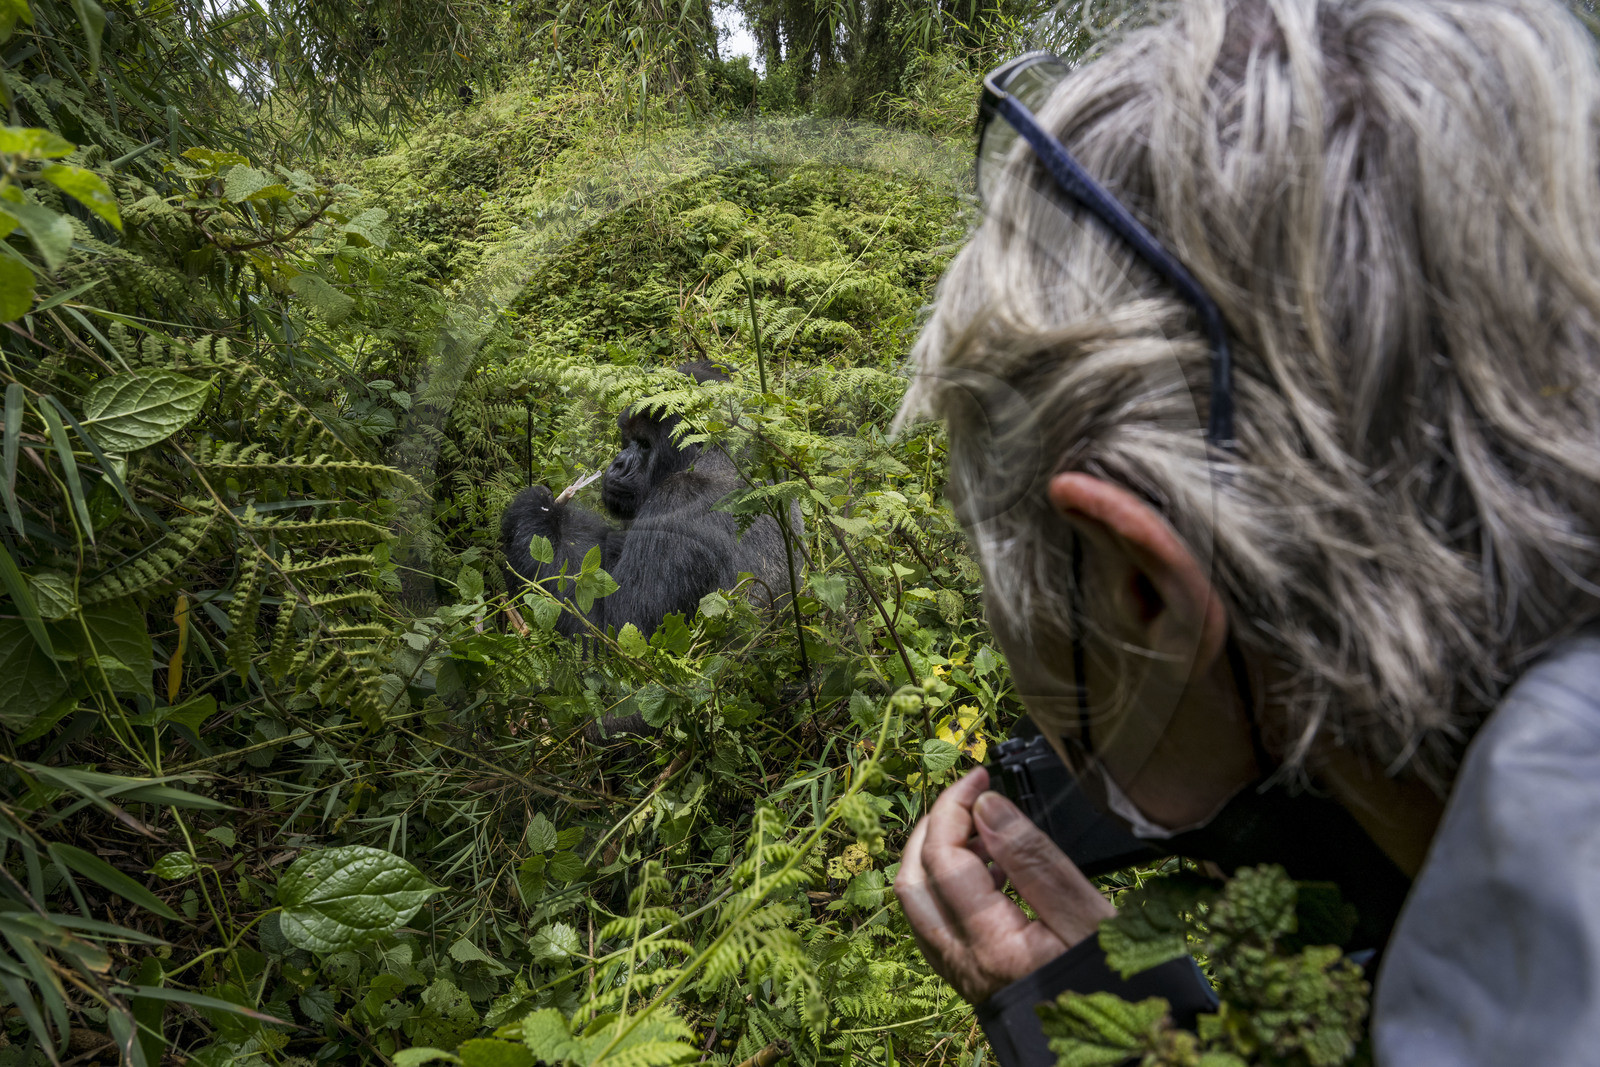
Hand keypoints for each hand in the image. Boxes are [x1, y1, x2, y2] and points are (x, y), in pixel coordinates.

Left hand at [893, 767, 1115, 1003]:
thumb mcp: (1086, 916)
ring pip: (920, 904)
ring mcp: (962, 974)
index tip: (980, 777)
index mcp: (989, 943)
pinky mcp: (972, 980)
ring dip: (939, 858)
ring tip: (988, 834)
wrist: (1118, 1051)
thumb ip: (1033, 860)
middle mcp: (962, 962)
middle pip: (912, 880)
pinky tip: (994, 874)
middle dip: (932, 828)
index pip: (943, 856)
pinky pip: (940, 923)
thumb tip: (987, 806)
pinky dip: (951, 887)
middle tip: (967, 798)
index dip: (954, 806)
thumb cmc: (1115, 984)